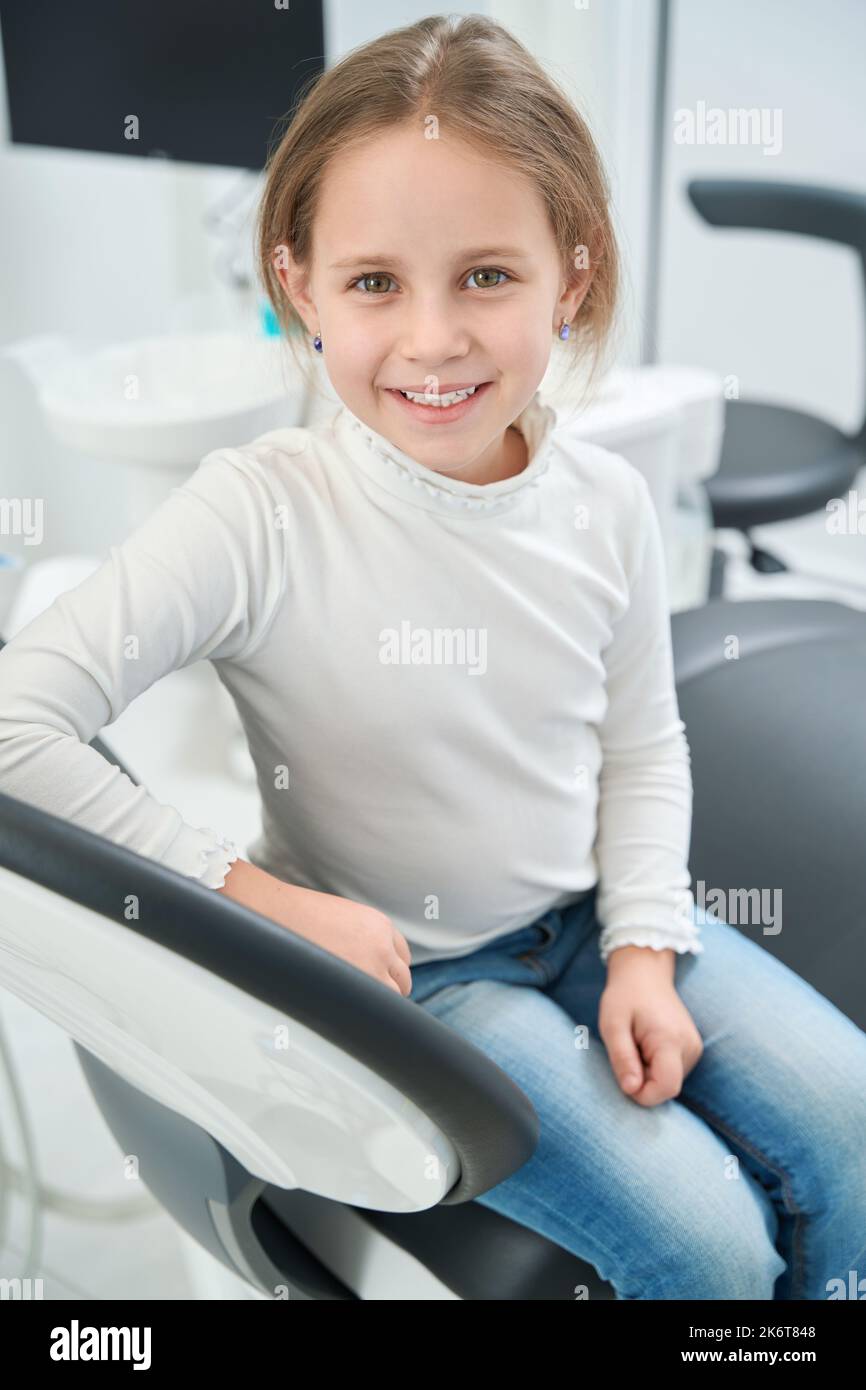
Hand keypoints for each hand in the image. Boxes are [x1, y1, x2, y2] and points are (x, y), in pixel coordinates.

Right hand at [218, 860, 412, 995]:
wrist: (274, 914)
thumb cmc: (300, 916)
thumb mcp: (345, 917)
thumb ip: (364, 938)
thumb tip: (367, 965)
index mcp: (381, 926)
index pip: (402, 956)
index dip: (391, 970)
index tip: (381, 979)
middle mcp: (382, 947)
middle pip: (401, 979)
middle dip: (389, 989)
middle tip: (368, 998)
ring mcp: (370, 969)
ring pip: (390, 997)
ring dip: (378, 1004)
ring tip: (356, 1008)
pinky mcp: (352, 987)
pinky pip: (370, 1009)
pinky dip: (365, 1013)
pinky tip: (350, 1013)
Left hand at [599, 948, 702, 1105]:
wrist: (645, 972)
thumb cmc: (625, 996)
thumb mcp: (612, 1024)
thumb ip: (622, 1058)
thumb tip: (632, 1090)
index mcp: (670, 1040)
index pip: (666, 1088)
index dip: (642, 1093)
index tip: (624, 1075)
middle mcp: (690, 1046)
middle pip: (667, 1087)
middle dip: (643, 1080)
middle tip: (628, 1049)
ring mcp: (694, 1047)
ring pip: (670, 1081)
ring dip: (648, 1072)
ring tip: (637, 1043)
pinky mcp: (692, 1048)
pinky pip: (673, 1071)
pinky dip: (656, 1066)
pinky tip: (646, 1044)